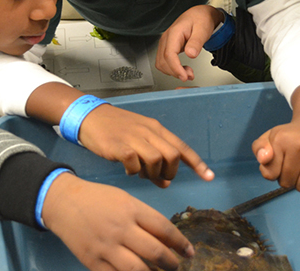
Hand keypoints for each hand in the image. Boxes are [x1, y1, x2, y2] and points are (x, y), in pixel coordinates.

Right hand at [43, 173, 194, 270]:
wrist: (63, 203)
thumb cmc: (98, 199)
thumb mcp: (124, 199)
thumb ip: (144, 218)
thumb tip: (166, 239)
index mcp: (130, 209)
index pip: (163, 229)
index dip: (180, 243)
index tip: (189, 252)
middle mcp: (120, 228)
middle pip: (154, 252)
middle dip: (171, 263)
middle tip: (176, 266)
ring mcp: (105, 247)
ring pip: (138, 270)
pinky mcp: (92, 262)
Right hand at [79, 105, 213, 187]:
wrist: (90, 116)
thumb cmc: (116, 129)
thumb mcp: (139, 140)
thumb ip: (154, 159)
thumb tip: (165, 182)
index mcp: (156, 128)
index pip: (182, 146)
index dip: (197, 163)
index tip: (209, 176)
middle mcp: (148, 131)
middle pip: (172, 155)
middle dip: (170, 172)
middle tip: (159, 178)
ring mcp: (134, 137)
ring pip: (156, 160)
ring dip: (151, 173)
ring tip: (140, 172)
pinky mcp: (119, 146)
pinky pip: (134, 163)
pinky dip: (133, 171)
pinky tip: (127, 169)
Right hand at [156, 5, 224, 81]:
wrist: (199, 14)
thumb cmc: (201, 19)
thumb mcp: (203, 30)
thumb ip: (196, 42)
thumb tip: (191, 54)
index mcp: (174, 33)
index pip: (169, 54)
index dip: (175, 68)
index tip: (184, 76)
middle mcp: (166, 38)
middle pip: (163, 61)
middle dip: (175, 72)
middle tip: (189, 76)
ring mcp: (165, 43)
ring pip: (161, 63)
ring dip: (173, 72)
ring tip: (187, 73)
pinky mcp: (167, 47)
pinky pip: (164, 62)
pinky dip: (171, 69)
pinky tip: (182, 69)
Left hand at [251, 81, 299, 191]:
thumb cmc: (289, 136)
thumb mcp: (269, 137)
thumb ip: (259, 148)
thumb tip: (264, 159)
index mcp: (282, 139)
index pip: (271, 174)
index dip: (272, 172)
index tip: (278, 162)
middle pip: (287, 183)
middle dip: (286, 178)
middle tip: (291, 164)